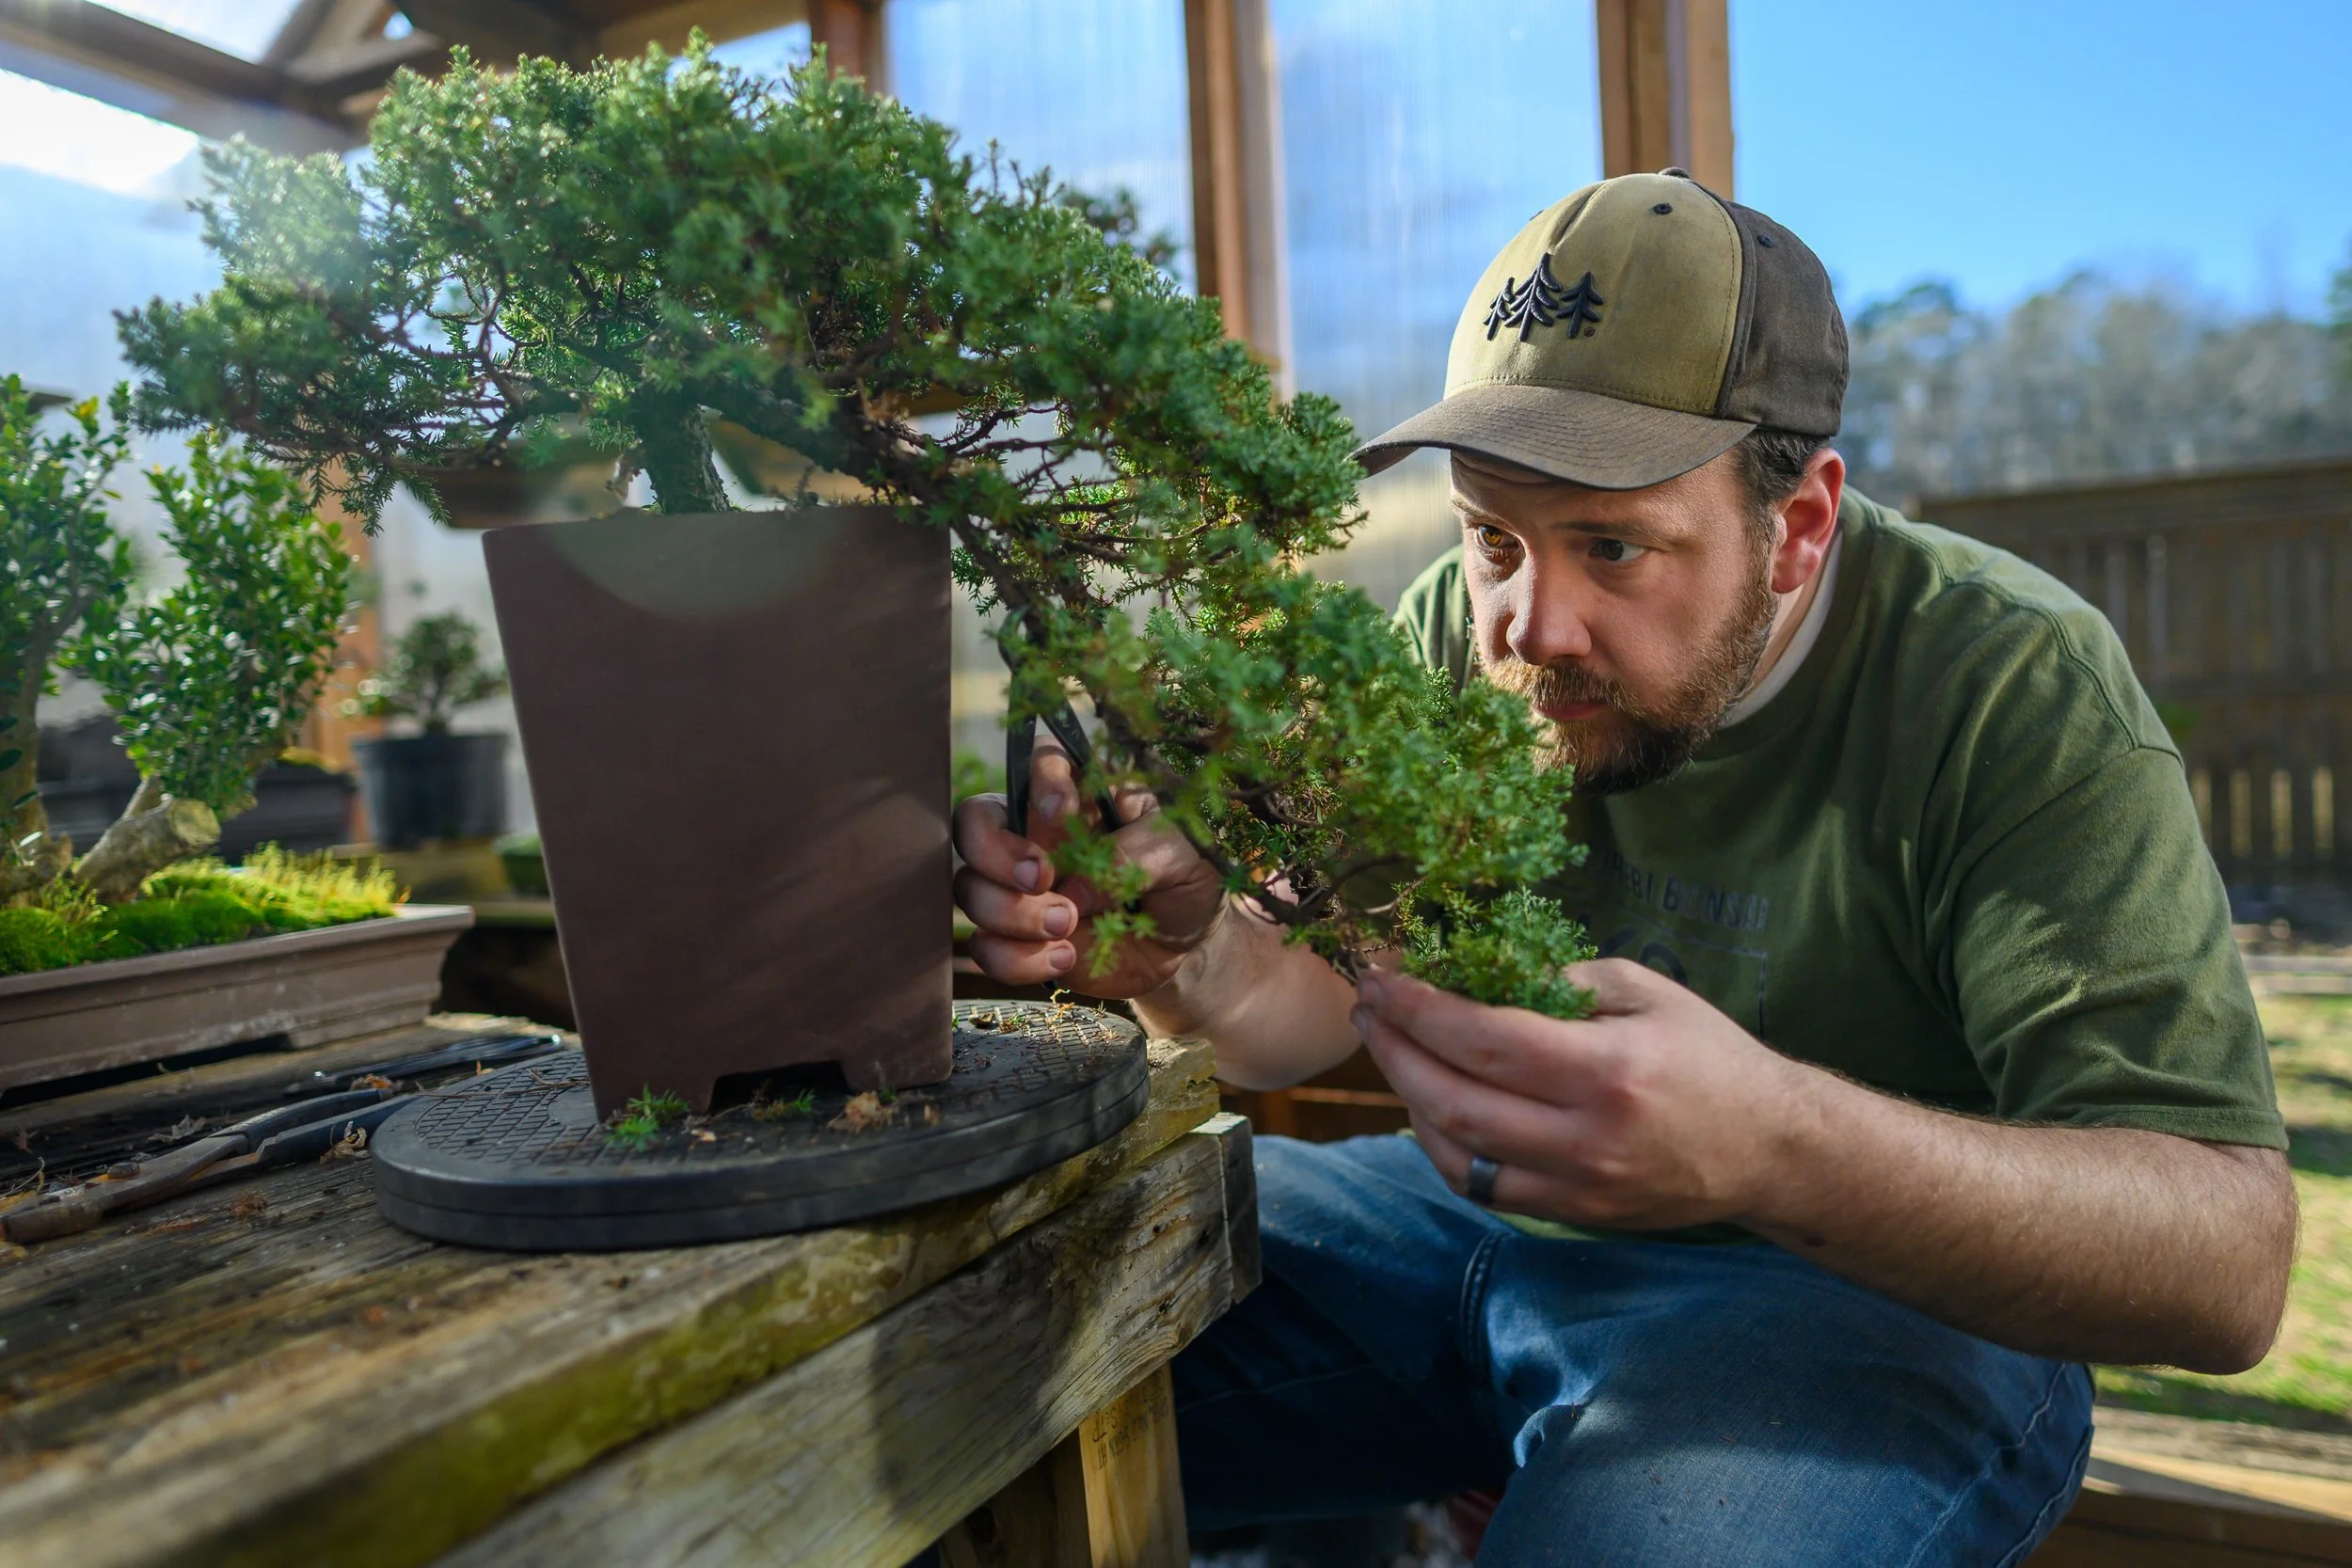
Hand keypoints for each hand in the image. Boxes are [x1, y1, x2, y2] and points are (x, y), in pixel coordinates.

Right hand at [952, 743, 1227, 997]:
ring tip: (1067, 925)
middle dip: (997, 855)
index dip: (1038, 781)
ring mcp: (1018, 887)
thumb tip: (1075, 890)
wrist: (1186, 946)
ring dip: (1012, 913)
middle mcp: (1036, 834)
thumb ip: (1133, 855)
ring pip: (970, 889)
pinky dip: (1017, 959)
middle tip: (1044, 879)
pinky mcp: (1016, 938)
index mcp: (1079, 795)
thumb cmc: (1183, 879)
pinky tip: (1065, 957)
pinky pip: (986, 947)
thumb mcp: (1181, 853)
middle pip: (974, 825)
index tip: (1060, 813)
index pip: (1036, 761)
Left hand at [1352, 959, 1810, 1230]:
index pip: (1485, 1041)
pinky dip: (1441, 1144)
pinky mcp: (1572, 1217)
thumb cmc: (1708, 1056)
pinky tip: (1429, 1103)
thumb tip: (1472, 971)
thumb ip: (1558, 980)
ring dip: (1406, 1097)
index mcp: (1609, 1072)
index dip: (1419, 1007)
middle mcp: (1587, 1140)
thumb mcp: (1643, 991)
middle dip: (1395, 1049)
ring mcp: (1577, 1189)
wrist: (1770, 1149)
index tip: (1382, 977)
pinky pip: (1481, 1186)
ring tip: (1391, 1048)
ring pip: (1456, 1153)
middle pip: (1455, 1100)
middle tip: (1367, 1008)